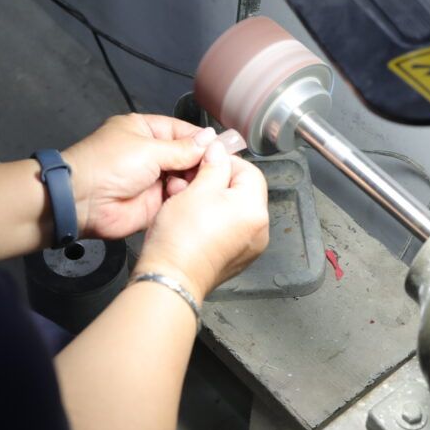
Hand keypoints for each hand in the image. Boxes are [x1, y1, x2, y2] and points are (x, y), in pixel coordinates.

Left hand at [62, 115, 213, 240]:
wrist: (82, 201)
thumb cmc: (108, 165)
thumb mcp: (148, 149)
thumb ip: (182, 149)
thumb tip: (210, 139)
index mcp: (145, 131)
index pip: (183, 132)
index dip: (204, 140)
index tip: (226, 148)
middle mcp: (150, 154)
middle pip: (187, 157)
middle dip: (202, 163)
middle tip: (219, 169)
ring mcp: (153, 180)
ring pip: (185, 179)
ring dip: (195, 181)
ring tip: (205, 183)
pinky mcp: (154, 203)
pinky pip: (178, 199)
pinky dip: (186, 199)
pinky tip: (195, 198)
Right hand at [137, 140, 269, 299]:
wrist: (170, 278)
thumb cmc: (180, 238)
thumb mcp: (195, 190)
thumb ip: (213, 166)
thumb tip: (219, 150)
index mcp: (254, 209)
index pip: (249, 170)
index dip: (224, 162)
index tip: (204, 161)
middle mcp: (259, 229)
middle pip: (244, 191)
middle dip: (216, 181)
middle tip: (191, 181)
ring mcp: (249, 246)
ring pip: (235, 209)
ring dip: (214, 199)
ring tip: (188, 200)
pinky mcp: (236, 258)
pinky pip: (231, 229)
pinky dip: (215, 219)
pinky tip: (193, 219)